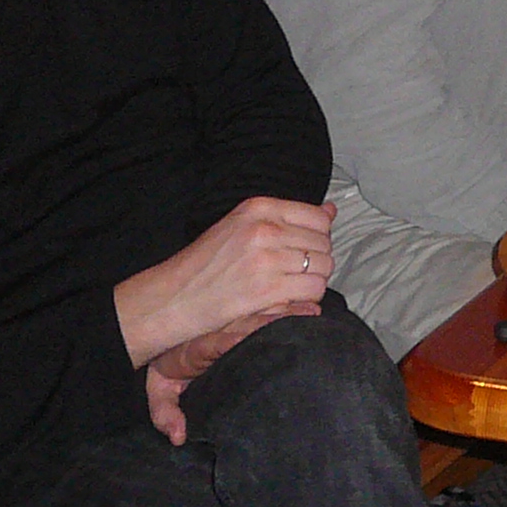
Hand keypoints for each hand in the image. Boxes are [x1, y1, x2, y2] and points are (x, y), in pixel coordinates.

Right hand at [115, 196, 333, 370]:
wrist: (175, 296)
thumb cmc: (209, 262)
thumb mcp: (244, 225)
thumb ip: (288, 217)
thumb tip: (331, 209)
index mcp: (258, 207)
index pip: (318, 218)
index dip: (318, 237)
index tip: (303, 249)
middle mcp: (264, 229)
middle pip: (323, 244)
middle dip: (316, 260)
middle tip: (294, 272)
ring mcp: (266, 259)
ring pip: (322, 267)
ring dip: (313, 280)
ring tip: (291, 285)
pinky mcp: (266, 289)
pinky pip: (313, 290)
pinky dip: (308, 298)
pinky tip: (288, 298)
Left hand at [140, 307, 311, 444]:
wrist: (159, 331)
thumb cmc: (169, 364)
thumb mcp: (160, 389)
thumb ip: (165, 412)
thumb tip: (179, 436)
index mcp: (201, 346)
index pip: (222, 341)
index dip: (238, 339)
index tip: (255, 342)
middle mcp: (221, 330)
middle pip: (251, 324)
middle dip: (277, 322)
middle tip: (305, 321)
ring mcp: (234, 323)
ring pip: (262, 315)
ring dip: (287, 313)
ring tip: (312, 312)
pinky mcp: (241, 320)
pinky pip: (266, 312)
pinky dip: (288, 310)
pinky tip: (309, 309)